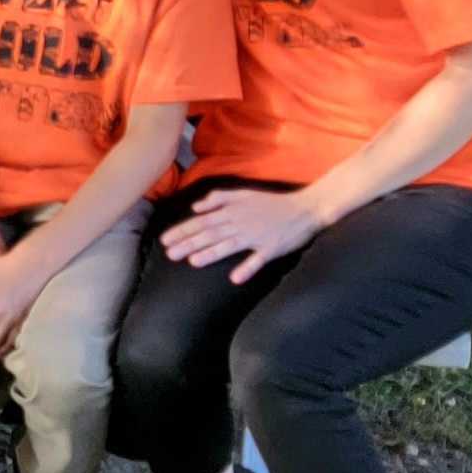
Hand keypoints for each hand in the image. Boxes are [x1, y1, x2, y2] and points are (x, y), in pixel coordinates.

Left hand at [159, 186, 326, 284]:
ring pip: (230, 245)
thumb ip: (219, 198)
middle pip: (211, 233)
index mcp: (232, 211)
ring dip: (211, 253)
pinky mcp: (272, 248)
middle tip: (169, 254)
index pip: (202, 221)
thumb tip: (196, 206)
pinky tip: (236, 278)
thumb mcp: (244, 194)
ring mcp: (257, 236)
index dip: (183, 231)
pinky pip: (259, 259)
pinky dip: (248, 268)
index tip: (165, 240)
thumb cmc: (272, 202)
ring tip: (193, 261)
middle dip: (189, 243)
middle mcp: (241, 223)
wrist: (306, 208)